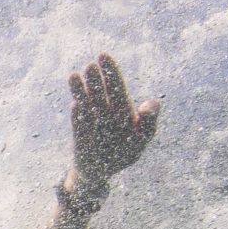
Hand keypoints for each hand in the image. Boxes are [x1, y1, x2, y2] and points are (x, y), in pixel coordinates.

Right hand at [68, 53, 159, 192]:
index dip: (110, 71)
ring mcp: (90, 124)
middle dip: (96, 80)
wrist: (101, 172)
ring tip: (74, 76)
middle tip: (91, 66)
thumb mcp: (142, 138)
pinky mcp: (80, 138)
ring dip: (81, 91)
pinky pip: (80, 126)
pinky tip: (76, 105)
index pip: (116, 86)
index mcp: (120, 108)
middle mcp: (104, 112)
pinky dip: (79, 117)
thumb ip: (149, 121)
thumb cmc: (124, 153)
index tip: (103, 56)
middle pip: (100, 93)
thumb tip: (153, 103)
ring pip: (86, 104)